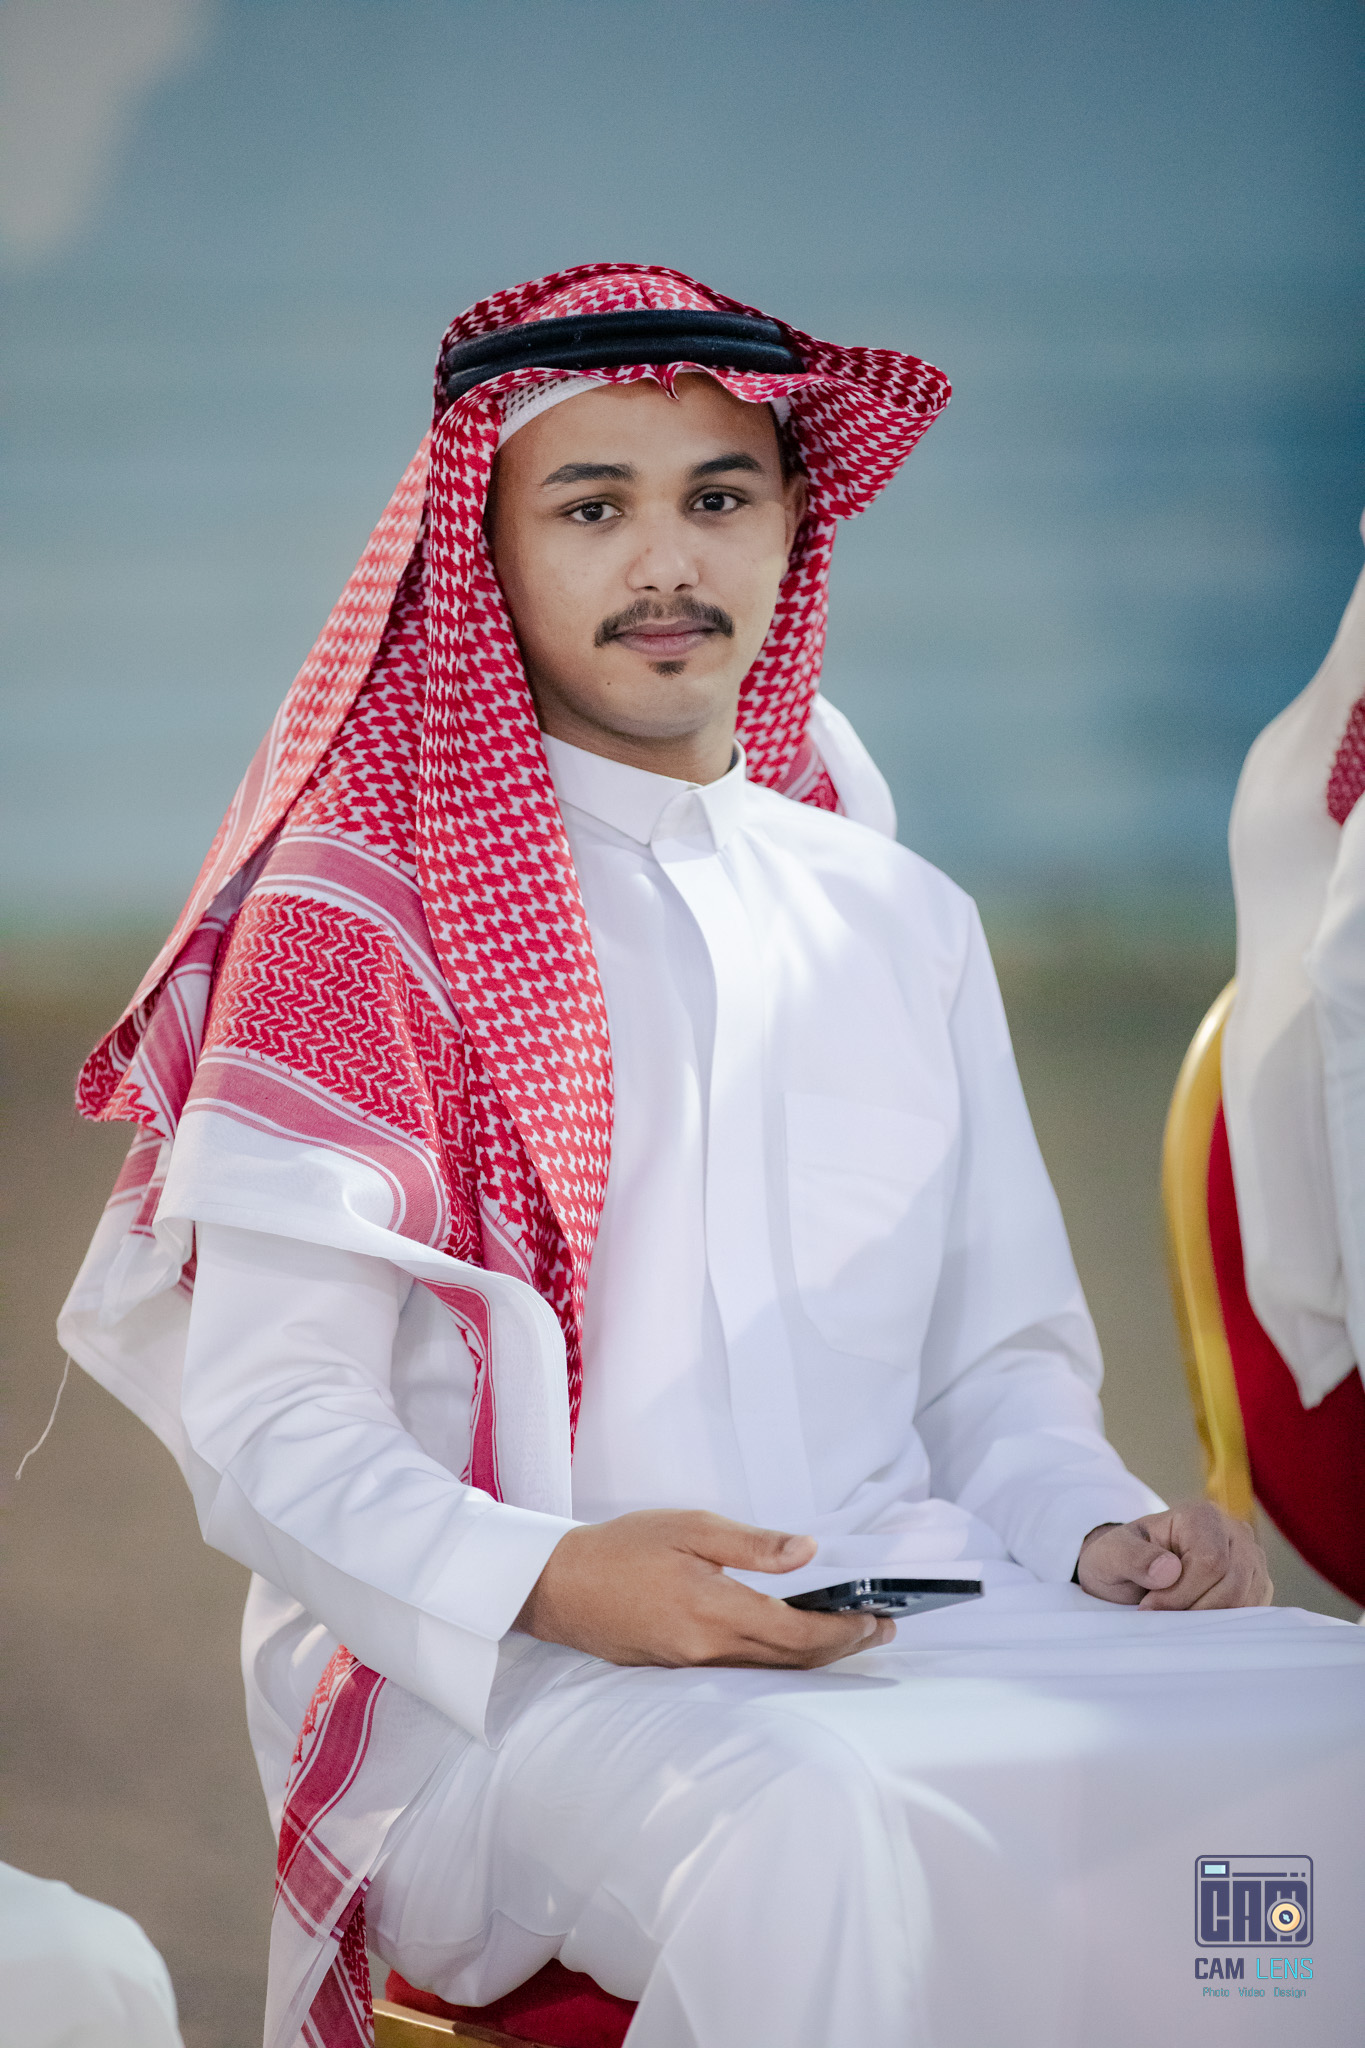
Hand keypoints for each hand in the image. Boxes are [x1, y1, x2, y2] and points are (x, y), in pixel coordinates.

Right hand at [515, 1509, 895, 1668]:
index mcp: (716, 1612)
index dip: (843, 1630)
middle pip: (793, 1660)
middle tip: (879, 1630)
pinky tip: (791, 1643)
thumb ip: (753, 1545)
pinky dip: (779, 1660)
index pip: (798, 1633)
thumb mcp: (690, 1528)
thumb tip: (809, 1551)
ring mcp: (694, 1668)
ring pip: (771, 1670)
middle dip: (841, 1646)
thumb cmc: (622, 1548)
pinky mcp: (681, 1670)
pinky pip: (745, 1671)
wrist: (559, 1586)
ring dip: (814, 1656)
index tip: (875, 1619)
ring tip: (848, 1636)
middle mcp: (709, 1650)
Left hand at [1076, 1500, 1271, 1609]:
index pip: (1209, 1561)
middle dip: (1194, 1609)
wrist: (1133, 1572)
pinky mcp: (1257, 1582)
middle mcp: (1234, 1531)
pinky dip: (1225, 1623)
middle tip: (1162, 1615)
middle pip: (1232, 1583)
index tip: (1149, 1606)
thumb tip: (1169, 1570)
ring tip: (1175, 1616)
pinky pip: (1253, 1610)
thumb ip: (1131, 1557)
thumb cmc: (1122, 1560)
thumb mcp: (1110, 1554)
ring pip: (1246, 1599)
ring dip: (1209, 1619)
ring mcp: (1251, 1557)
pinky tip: (1194, 1619)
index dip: (1181, 1593)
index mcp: (1200, 1515)